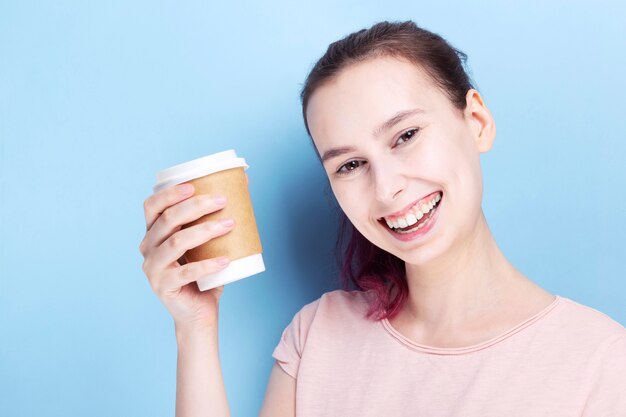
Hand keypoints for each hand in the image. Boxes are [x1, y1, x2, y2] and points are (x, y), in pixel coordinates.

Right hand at [139, 182, 239, 330]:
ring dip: (205, 230)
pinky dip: (208, 265)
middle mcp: (148, 248)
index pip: (152, 206)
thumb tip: (244, 182)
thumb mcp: (209, 243)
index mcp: (153, 233)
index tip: (193, 186)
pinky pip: (186, 272)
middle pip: (168, 220)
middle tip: (222, 200)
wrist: (199, 313)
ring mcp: (152, 268)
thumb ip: (218, 216)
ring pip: (177, 242)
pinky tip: (226, 260)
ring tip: (229, 224)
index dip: (169, 193)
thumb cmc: (205, 273)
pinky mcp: (163, 286)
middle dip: (196, 206)